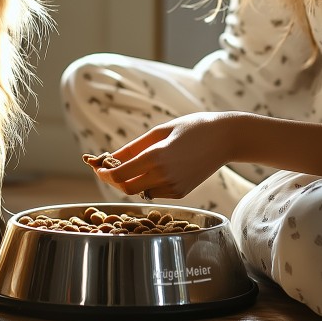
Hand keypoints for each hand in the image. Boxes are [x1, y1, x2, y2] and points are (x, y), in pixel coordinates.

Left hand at [95, 112, 236, 199]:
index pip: (120, 174)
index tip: (97, 167)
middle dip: (115, 180)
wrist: (224, 138)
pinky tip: (157, 169)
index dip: (104, 173)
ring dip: (133, 181)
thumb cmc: (192, 127)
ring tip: (136, 165)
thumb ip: (133, 148)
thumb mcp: (160, 131)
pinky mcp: (182, 192)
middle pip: (127, 188)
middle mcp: (163, 175)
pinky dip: (150, 183)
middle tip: (110, 168)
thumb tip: (110, 158)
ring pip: (141, 191)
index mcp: (156, 156)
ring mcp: (174, 186)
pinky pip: (156, 192)